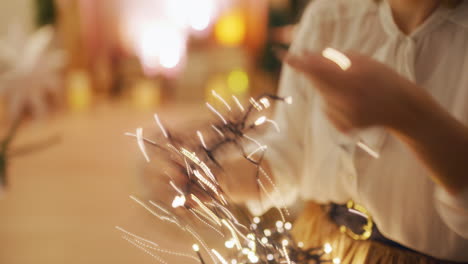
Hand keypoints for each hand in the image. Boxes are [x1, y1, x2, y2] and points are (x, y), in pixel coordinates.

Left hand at [284, 49, 427, 132]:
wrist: (402, 108)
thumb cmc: (383, 79)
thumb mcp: (364, 63)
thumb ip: (336, 60)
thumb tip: (308, 57)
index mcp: (354, 80)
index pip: (320, 70)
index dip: (301, 64)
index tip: (287, 57)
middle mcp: (348, 100)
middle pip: (318, 83)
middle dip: (315, 73)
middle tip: (321, 66)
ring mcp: (346, 116)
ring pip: (323, 97)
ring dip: (328, 89)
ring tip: (351, 89)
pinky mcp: (345, 126)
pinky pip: (328, 110)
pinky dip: (333, 104)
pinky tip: (351, 104)